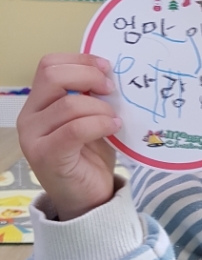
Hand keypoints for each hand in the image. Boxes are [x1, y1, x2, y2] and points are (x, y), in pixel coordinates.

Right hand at [18, 54, 120, 220]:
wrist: (88, 198)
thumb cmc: (90, 156)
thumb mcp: (91, 117)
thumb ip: (91, 95)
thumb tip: (109, 71)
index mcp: (38, 103)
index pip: (50, 65)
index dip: (81, 61)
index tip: (107, 68)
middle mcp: (29, 117)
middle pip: (54, 76)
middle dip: (89, 77)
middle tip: (111, 90)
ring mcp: (33, 137)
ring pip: (68, 104)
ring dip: (100, 107)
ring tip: (114, 118)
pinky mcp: (46, 156)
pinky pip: (74, 129)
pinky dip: (99, 123)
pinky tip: (113, 127)